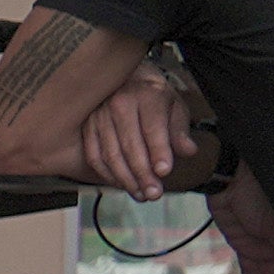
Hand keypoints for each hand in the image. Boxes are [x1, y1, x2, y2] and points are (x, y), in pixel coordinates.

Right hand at [76, 79, 194, 196]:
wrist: (122, 78)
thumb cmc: (151, 95)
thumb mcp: (173, 105)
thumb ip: (179, 129)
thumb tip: (187, 151)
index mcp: (146, 95)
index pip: (153, 128)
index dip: (159, 151)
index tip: (164, 172)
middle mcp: (119, 104)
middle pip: (130, 146)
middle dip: (143, 174)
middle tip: (154, 193)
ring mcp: (99, 116)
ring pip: (110, 155)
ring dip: (126, 179)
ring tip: (141, 195)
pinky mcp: (86, 127)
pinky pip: (94, 156)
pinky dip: (107, 175)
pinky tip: (122, 185)